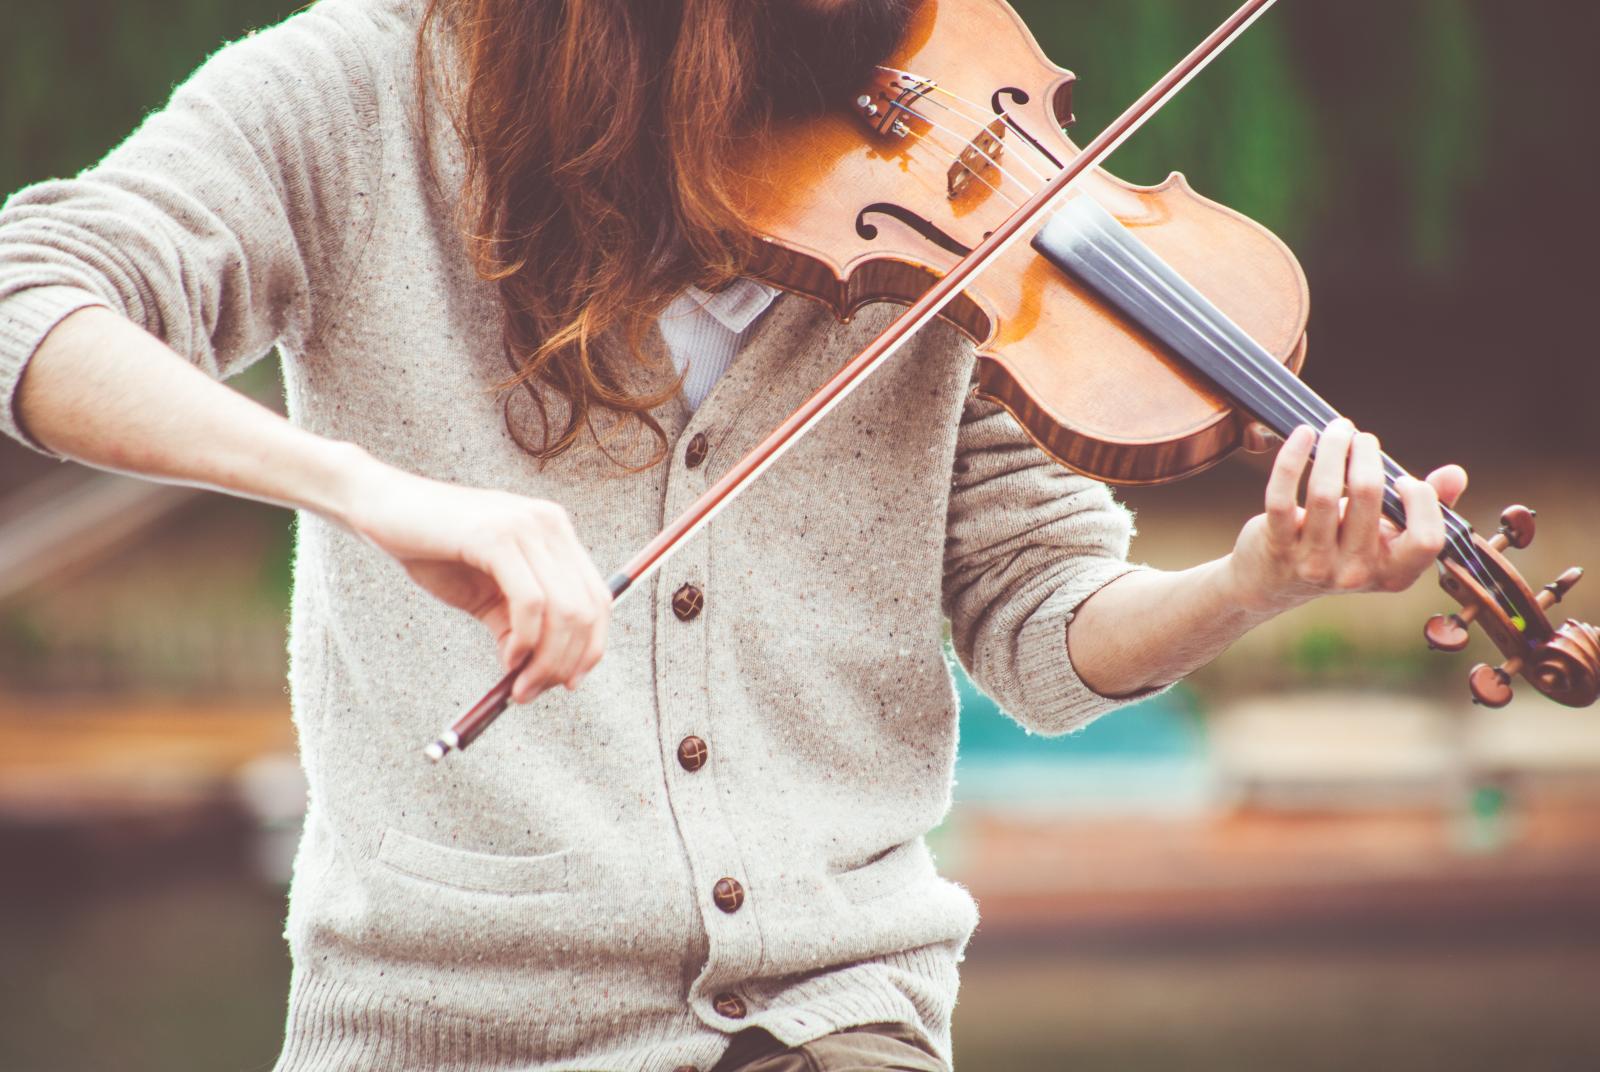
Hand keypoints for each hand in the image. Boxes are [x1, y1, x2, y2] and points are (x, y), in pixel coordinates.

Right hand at [339, 456, 610, 701]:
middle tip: (532, 692)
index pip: (598, 598)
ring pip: (565, 610)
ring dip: (546, 661)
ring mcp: (527, 526)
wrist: (380, 507)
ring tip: (518, 685)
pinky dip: (526, 641)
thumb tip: (540, 672)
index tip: (567, 683)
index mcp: (555, 532)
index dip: (591, 647)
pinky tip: (508, 658)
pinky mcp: (498, 536)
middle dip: (566, 662)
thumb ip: (517, 624)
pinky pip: (531, 602)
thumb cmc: (432, 549)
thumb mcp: (485, 593)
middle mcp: (550, 524)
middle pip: (587, 609)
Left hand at [1227, 418, 1468, 614]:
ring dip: (1333, 448)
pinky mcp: (1277, 546)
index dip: (1422, 502)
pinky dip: (1291, 458)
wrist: (1274, 582)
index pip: (1426, 539)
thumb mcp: (1385, 535)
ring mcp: (1314, 563)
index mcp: (1394, 573)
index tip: (1403, 479)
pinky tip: (1303, 434)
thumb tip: (1455, 474)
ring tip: (1337, 429)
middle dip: (1366, 454)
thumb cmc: (1340, 546)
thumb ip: (1425, 507)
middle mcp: (1355, 573)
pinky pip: (1281, 496)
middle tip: (1360, 438)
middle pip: (1370, 498)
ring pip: (1325, 493)